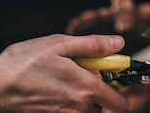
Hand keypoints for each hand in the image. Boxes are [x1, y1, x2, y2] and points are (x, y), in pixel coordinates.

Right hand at [0, 34, 126, 112]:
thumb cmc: (26, 61)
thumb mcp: (62, 43)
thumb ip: (93, 45)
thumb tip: (119, 44)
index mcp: (85, 88)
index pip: (119, 104)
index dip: (122, 90)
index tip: (115, 76)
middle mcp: (77, 108)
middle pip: (104, 109)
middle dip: (102, 94)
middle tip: (89, 74)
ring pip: (86, 112)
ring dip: (85, 99)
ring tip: (69, 80)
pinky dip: (70, 104)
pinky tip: (57, 88)